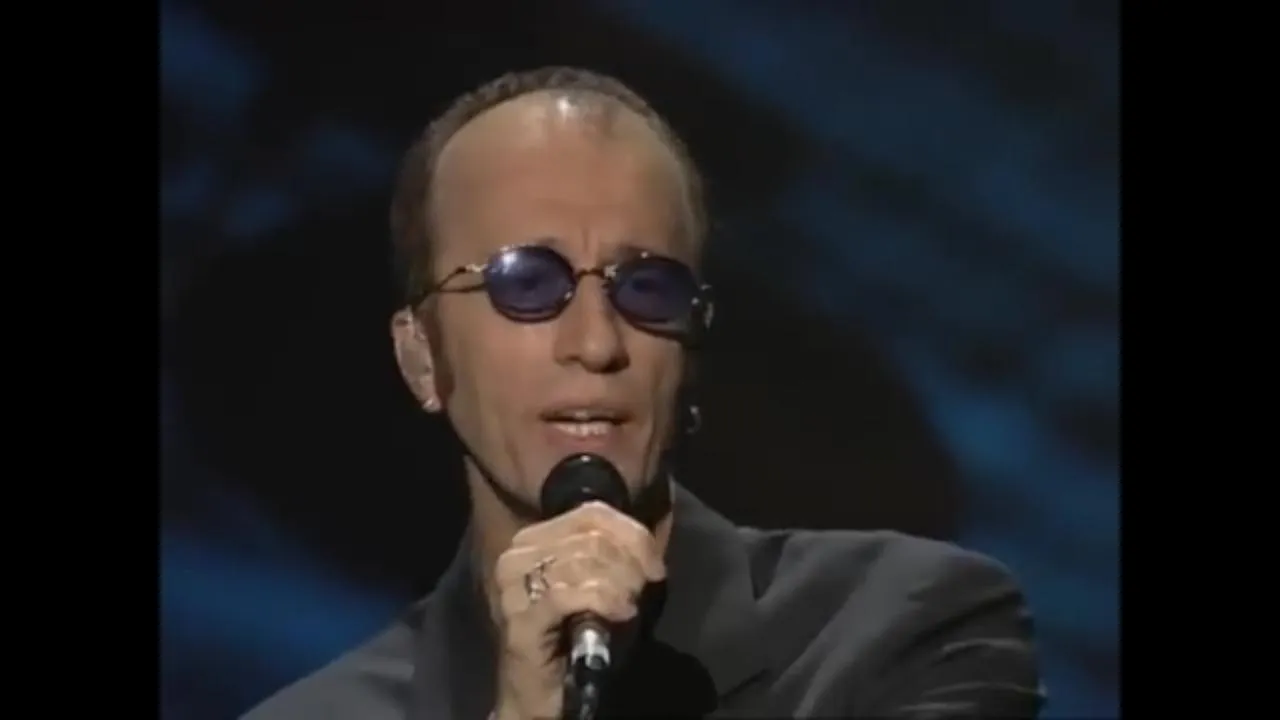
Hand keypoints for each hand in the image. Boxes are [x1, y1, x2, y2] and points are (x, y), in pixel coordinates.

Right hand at [490, 501, 665, 719]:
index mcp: (533, 539)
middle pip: (591, 538)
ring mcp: (512, 587)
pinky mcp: (519, 619)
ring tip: (629, 606)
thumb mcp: (595, 584)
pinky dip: (604, 601)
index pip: (591, 513)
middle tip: (641, 592)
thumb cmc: (571, 637)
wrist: (541, 693)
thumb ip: (610, 555)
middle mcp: (516, 555)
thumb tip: (645, 546)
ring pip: (582, 562)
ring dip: (620, 584)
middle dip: (629, 564)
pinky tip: (620, 614)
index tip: (655, 566)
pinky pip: (569, 594)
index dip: (632, 534)